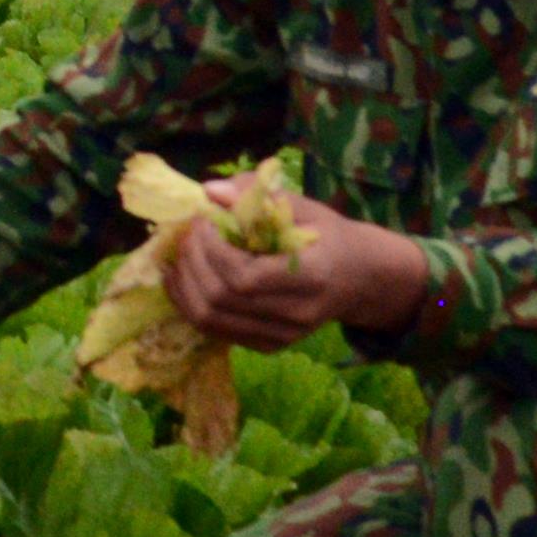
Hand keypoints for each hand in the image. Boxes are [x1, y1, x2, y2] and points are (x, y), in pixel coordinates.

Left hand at [164, 178, 428, 348]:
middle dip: (192, 263)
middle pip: (220, 299)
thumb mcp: (303, 207)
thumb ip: (257, 195)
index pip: (243, 276)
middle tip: (186, 235)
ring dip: (183, 286)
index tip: (202, 222)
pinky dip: (190, 304)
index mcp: (312, 276)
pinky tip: (184, 279)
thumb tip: (209, 190)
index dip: (210, 250)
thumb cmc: (327, 236)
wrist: (358, 278)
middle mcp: (298, 314)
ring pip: (211, 320)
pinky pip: (215, 331)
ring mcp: (283, 336)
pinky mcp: (270, 345)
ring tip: (178, 256)